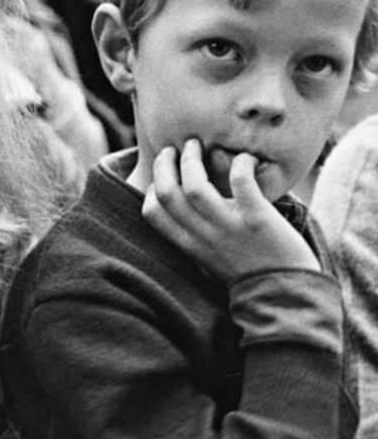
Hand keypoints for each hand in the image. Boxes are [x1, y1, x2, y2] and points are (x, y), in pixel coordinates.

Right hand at [142, 139, 317, 283]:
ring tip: (197, 145)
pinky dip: (240, 163)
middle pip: (167, 192)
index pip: (153, 213)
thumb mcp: (211, 263)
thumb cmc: (250, 277)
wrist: (287, 294)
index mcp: (190, 246)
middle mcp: (204, 235)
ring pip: (195, 185)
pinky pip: (240, 182)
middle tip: (172, 149)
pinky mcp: (257, 218)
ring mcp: (229, 226)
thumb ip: (195, 242)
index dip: (151, 189)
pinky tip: (245, 158)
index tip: (161, 177)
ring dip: (191, 159)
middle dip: (164, 164)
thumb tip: (184, 222)